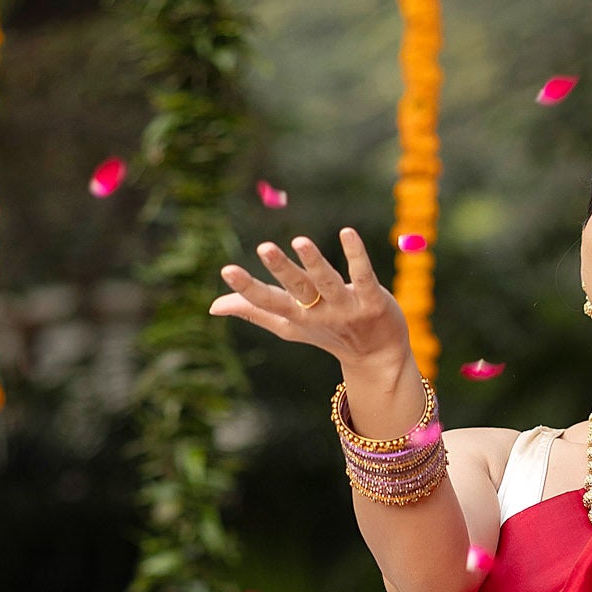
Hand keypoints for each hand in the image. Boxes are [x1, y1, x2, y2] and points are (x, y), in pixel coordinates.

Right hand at [210, 226, 409, 367]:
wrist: (378, 358)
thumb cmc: (329, 334)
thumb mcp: (290, 326)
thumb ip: (255, 311)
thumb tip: (213, 306)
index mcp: (297, 316)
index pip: (268, 302)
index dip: (247, 288)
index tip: (227, 269)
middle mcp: (320, 313)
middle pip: (298, 289)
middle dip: (282, 270)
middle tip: (264, 247)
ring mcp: (347, 308)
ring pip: (329, 283)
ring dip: (315, 262)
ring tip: (300, 241)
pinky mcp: (373, 301)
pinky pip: (364, 276)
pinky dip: (356, 256)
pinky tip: (347, 233)